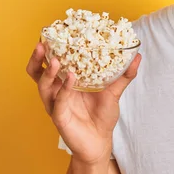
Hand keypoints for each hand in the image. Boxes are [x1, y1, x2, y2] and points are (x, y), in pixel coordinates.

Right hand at [26, 41, 140, 164]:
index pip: (51, 62)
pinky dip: (63, 89)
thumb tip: (137, 56)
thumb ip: (124, 75)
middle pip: (36, 72)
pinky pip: (58, 101)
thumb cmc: (102, 116)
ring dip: (48, 71)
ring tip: (55, 59)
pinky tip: (70, 78)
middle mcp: (56, 91)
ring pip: (43, 85)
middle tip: (42, 43)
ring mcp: (55, 104)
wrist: (100, 142)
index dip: (48, 48)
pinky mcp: (59, 117)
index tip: (52, 32)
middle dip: (37, 57)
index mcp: (65, 81)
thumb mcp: (114, 92)